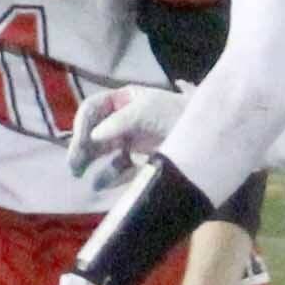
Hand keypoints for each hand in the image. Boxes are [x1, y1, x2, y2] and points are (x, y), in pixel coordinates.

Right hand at [68, 82, 196, 189]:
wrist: (209, 132)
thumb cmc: (176, 113)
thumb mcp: (147, 111)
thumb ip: (119, 122)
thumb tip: (93, 137)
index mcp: (124, 101)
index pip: (92, 109)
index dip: (82, 125)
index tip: (80, 144)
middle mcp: (124, 119)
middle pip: (93, 132)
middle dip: (81, 147)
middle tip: (74, 166)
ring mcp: (132, 140)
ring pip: (102, 152)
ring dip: (90, 162)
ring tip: (81, 174)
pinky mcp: (141, 160)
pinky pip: (118, 169)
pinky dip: (109, 176)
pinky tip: (100, 183)